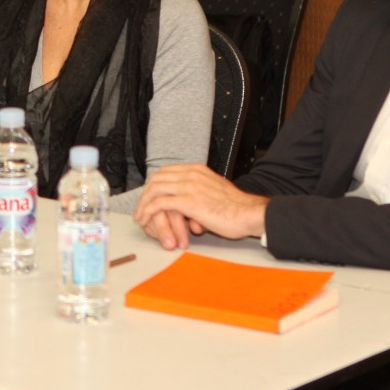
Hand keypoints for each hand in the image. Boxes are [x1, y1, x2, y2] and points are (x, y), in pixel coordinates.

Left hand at [135, 164, 268, 246]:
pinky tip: (145, 220)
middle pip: (156, 179)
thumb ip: (201, 189)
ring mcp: (188, 186)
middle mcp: (191, 174)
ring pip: (154, 190)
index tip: (148, 196)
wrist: (249, 213)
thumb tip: (190, 201)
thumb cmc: (237, 207)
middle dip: (145, 194)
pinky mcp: (188, 201)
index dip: (154, 184)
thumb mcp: (216, 190)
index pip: (166, 171)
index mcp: (197, 170)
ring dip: (143, 204)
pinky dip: (148, 212)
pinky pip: (159, 204)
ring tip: (140, 217)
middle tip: (140, 208)